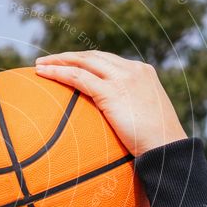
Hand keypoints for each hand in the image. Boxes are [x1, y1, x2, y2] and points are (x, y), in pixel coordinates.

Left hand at [34, 50, 187, 156]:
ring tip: (39, 66)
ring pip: (83, 62)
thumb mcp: (145, 120)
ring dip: (58, 62)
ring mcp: (122, 78)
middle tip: (46, 61)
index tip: (68, 65)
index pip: (108, 61)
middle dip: (68, 57)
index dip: (85, 61)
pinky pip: (78, 78)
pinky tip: (43, 75)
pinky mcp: (111, 92)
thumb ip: (129, 111)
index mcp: (142, 72)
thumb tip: (114, 123)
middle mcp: (132, 70)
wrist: (167, 149)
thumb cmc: (157, 144)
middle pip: (93, 57)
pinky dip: (58, 73)